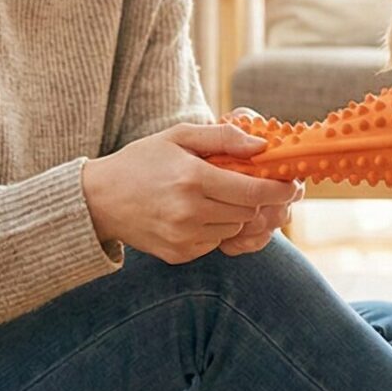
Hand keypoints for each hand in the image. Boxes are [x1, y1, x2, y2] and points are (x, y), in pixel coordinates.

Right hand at [82, 119, 300, 263]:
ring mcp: (183, 237)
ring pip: (235, 228)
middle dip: (260, 199)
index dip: (279, 188)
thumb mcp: (179, 136)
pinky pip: (216, 243)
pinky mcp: (179, 254)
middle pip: (249, 211)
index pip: (253, 190)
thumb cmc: (142, 162)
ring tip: (218, 196)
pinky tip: (198, 213)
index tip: (292, 183)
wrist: (99, 200)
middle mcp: (189, 212)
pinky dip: (216, 228)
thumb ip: (223, 138)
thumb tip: (262, 147)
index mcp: (192, 178)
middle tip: (262, 186)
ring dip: (236, 213)